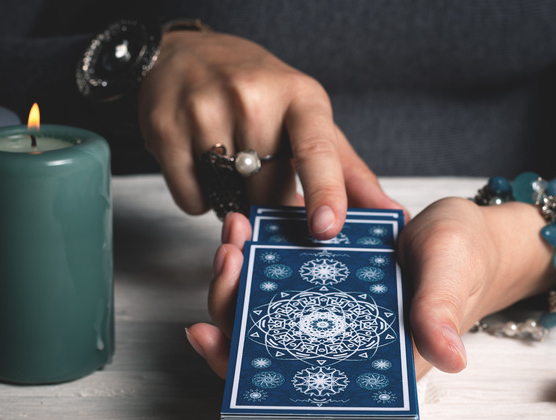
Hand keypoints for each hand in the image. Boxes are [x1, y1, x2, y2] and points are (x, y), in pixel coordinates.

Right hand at [139, 31, 398, 238]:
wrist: (188, 55)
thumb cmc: (259, 91)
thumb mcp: (309, 118)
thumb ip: (349, 171)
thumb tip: (391, 214)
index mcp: (299, 96)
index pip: (316, 148)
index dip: (324, 191)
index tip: (327, 227)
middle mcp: (253, 97)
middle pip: (267, 188)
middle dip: (265, 195)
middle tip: (258, 165)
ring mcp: (205, 108)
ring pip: (227, 195)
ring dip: (230, 195)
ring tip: (228, 155)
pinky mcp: (165, 127)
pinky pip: (191, 197)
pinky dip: (198, 194)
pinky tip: (200, 160)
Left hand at [186, 200, 555, 377]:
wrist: (467, 232)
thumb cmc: (467, 258)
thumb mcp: (454, 276)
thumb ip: (441, 312)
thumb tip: (448, 358)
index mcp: (373, 358)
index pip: (299, 380)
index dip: (248, 368)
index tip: (212, 335)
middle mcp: (344, 341)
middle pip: (269, 343)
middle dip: (232, 307)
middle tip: (227, 258)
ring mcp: (331, 309)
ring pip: (268, 307)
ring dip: (238, 277)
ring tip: (232, 234)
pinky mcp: (326, 278)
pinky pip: (283, 274)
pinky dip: (259, 254)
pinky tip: (245, 229)